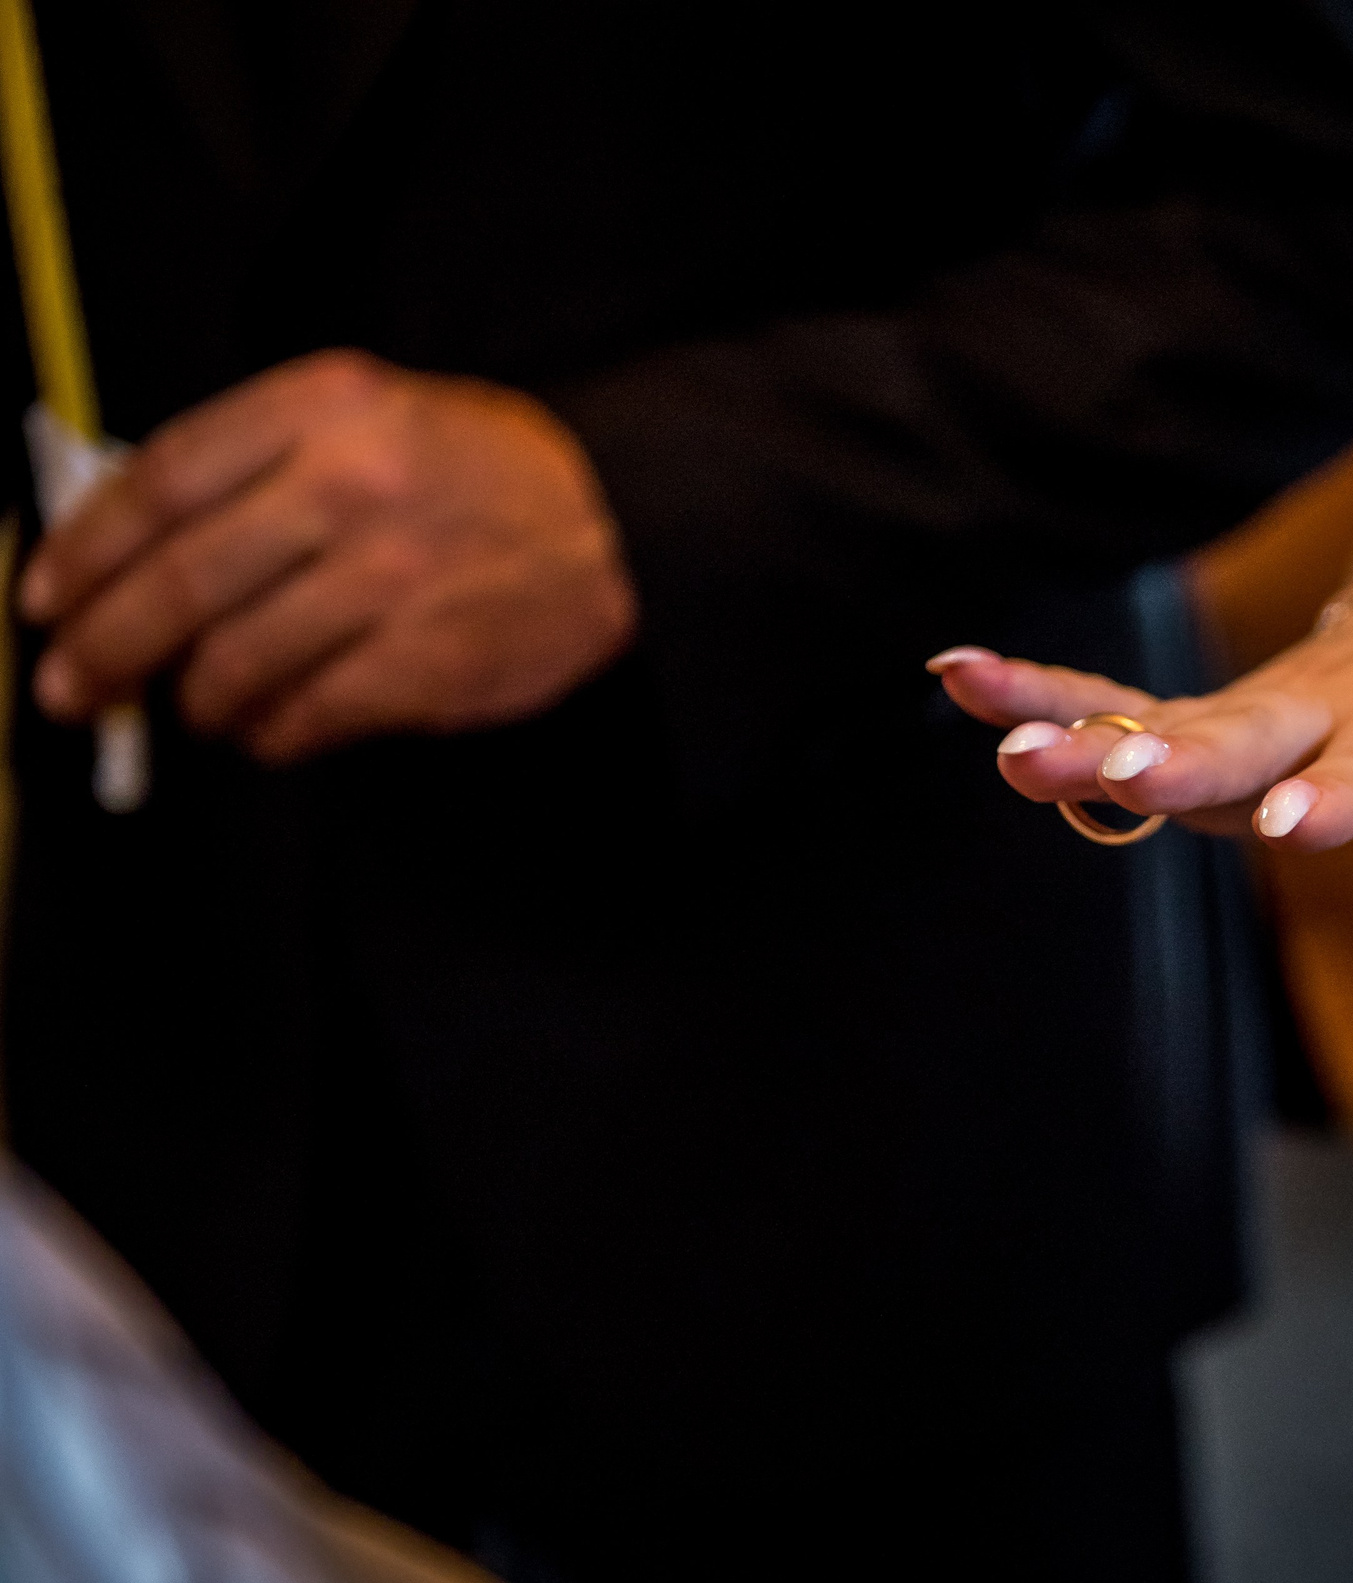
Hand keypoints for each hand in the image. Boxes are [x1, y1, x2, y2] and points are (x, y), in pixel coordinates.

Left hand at [19, 350, 636, 763]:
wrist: (625, 525)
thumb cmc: (491, 475)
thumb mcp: (374, 415)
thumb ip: (258, 458)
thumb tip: (132, 538)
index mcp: (325, 409)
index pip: (161, 480)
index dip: (84, 549)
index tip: (49, 593)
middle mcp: (350, 487)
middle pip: (179, 582)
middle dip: (107, 647)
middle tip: (76, 684)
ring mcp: (392, 580)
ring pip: (235, 662)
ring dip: (197, 699)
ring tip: (196, 706)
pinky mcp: (428, 661)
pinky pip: (308, 715)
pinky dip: (272, 733)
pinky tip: (270, 727)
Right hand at [926, 602, 1352, 964]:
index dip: (1333, 797)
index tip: (1289, 823)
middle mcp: (1317, 714)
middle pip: (1244, 735)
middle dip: (1178, 757)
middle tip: (1114, 776)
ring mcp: (1248, 711)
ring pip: (1158, 714)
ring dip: (1076, 722)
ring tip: (992, 732)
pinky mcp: (1195, 718)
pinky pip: (1112, 699)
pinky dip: (1040, 690)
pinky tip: (956, 677)